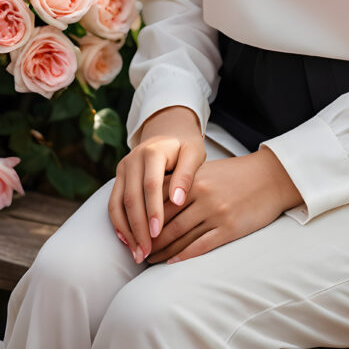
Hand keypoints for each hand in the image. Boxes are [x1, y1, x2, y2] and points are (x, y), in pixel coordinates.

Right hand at [108, 105, 205, 262]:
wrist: (168, 134)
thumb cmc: (185, 148)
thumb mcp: (193, 154)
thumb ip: (186, 174)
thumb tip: (178, 201)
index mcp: (153, 152)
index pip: (151, 184)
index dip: (153, 209)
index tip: (158, 233)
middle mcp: (133, 159)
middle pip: (131, 198)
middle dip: (138, 227)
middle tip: (147, 252)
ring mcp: (123, 169)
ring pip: (118, 204)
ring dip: (127, 231)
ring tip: (138, 254)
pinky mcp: (118, 179)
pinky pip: (113, 205)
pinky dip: (119, 225)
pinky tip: (128, 242)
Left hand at [147, 146, 302, 263]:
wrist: (271, 177)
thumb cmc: (236, 174)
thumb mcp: (207, 171)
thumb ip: (182, 182)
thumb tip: (154, 197)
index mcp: (194, 179)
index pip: (159, 200)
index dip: (143, 217)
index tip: (132, 229)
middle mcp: (202, 194)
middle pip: (165, 221)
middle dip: (147, 238)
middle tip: (135, 249)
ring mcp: (215, 212)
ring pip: (179, 236)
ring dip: (161, 251)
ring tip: (149, 259)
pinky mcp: (229, 229)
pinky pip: (200, 246)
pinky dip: (182, 257)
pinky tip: (171, 263)